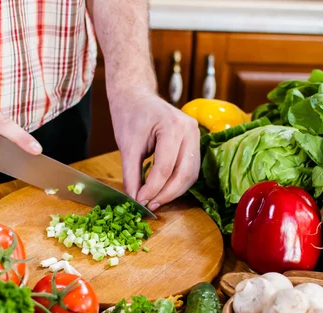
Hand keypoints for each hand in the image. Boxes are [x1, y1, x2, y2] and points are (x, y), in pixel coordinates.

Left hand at [109, 86, 199, 210]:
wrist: (136, 96)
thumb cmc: (130, 115)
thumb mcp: (127, 146)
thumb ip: (132, 174)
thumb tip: (135, 200)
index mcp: (172, 126)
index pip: (165, 167)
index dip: (153, 189)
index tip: (140, 201)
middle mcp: (189, 129)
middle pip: (184, 173)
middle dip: (166, 194)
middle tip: (149, 205)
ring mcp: (195, 134)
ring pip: (191, 174)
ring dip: (174, 191)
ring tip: (155, 200)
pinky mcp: (194, 141)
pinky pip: (190, 168)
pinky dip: (178, 183)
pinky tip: (163, 190)